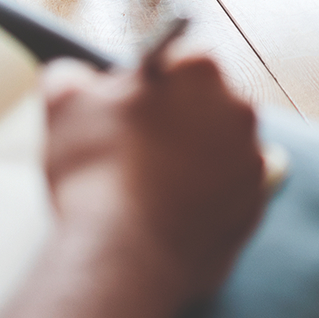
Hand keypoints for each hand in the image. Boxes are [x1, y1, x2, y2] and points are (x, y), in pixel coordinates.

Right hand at [38, 52, 266, 315]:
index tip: (134, 106)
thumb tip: (74, 77)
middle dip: (179, 119)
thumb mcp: (63, 106)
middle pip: (207, 102)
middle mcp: (238, 107)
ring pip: (221, 147)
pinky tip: (171, 212)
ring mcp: (251, 158)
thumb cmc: (96, 173)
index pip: (181, 59)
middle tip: (140, 149)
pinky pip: (230, 191)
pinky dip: (206, 198)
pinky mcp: (255, 206)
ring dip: (195, 159)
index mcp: (199, 69)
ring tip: (153, 186)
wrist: (123, 258)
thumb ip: (72, 77)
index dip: (154, 84)